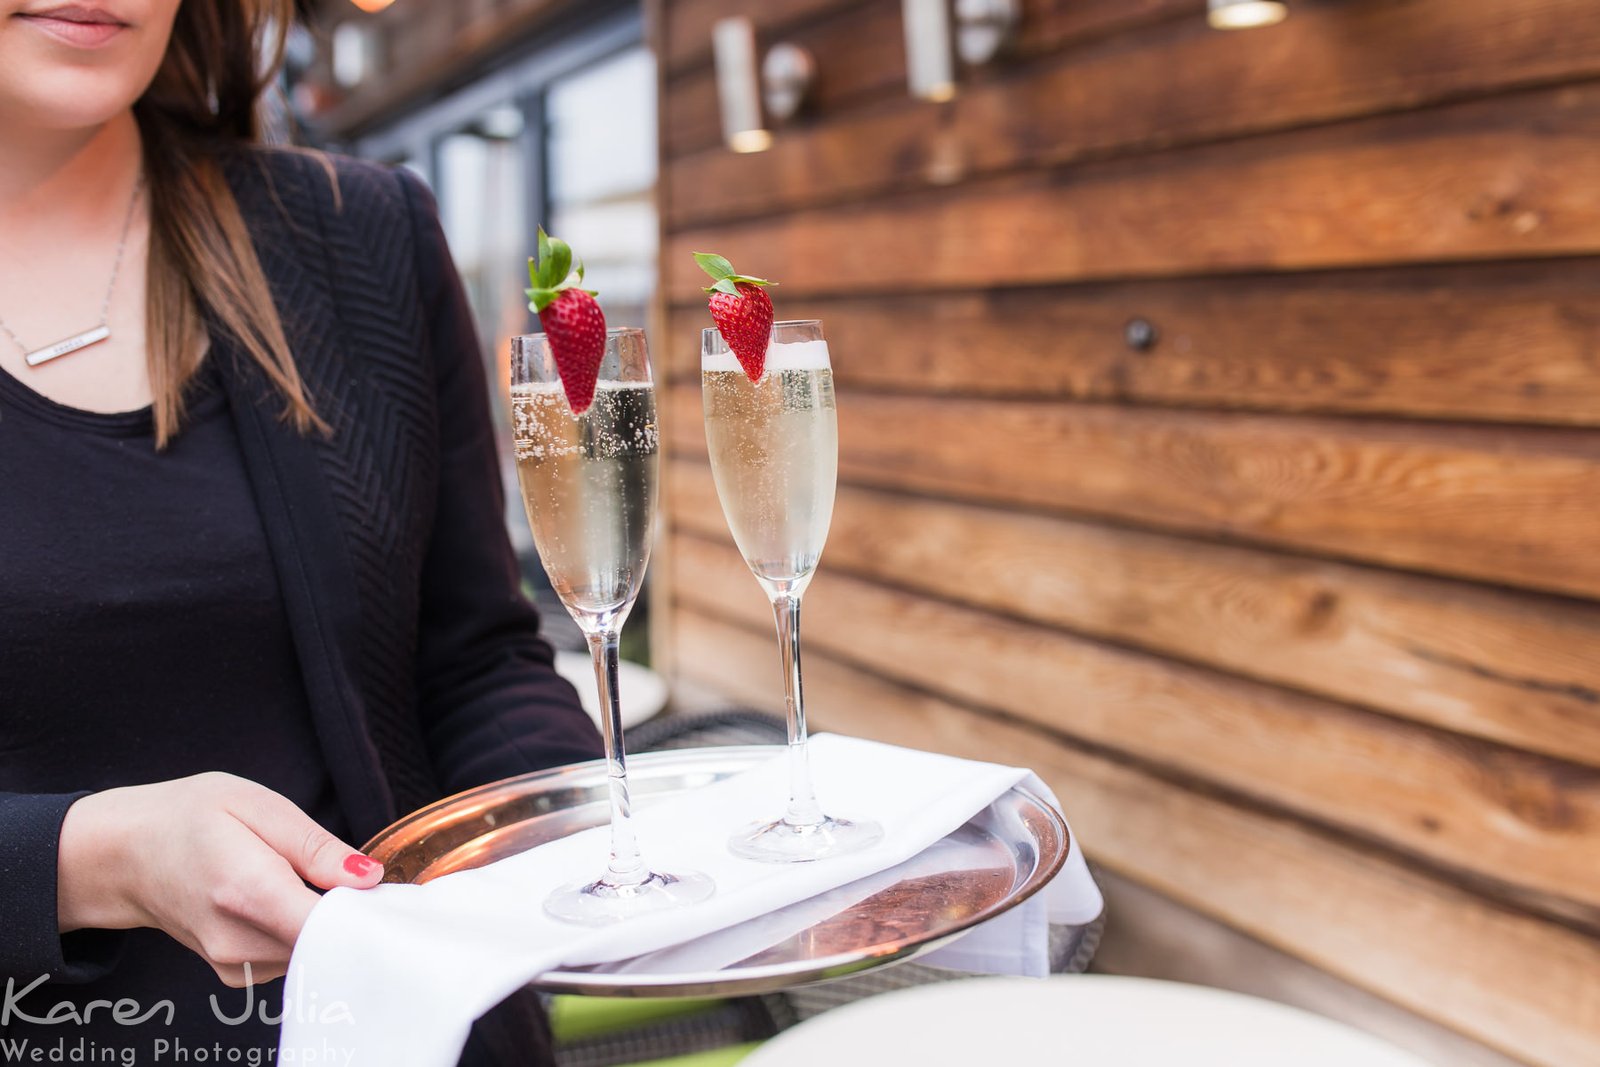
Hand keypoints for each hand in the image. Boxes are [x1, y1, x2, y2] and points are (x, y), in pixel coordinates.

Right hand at [57, 772, 382, 986]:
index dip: (368, 909)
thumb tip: (370, 878)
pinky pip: (293, 958)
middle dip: (353, 913)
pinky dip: (305, 934)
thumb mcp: (257, 806)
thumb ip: (316, 847)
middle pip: (327, 944)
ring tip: (312, 881)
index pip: (330, 927)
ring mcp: (234, 964)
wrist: (124, 853)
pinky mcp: (236, 973)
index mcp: (248, 891)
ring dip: (329, 924)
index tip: (383, 886)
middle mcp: (239, 941)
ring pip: (314, 954)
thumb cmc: (189, 818)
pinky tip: (293, 901)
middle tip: (354, 875)